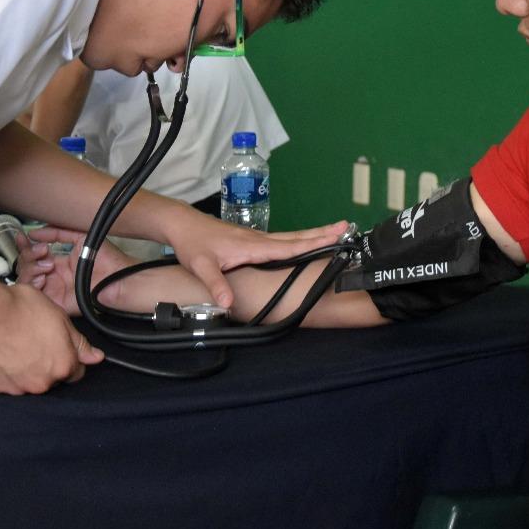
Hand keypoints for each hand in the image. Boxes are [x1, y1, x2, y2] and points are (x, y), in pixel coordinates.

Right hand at [0, 282, 104, 393]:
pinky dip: (3, 373)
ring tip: (13, 346)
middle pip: (50, 379)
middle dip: (46, 364)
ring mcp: (16, 389)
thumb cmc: (21, 309)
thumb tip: (96, 357)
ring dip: (24, 370)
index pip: (75, 372)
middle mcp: (42, 384)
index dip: (68, 358)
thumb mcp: (59, 317)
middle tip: (32, 341)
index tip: (57, 347)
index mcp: (62, 366)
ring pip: (27, 383)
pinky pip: (4, 384)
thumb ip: (79, 342)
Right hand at [16, 226, 136, 315]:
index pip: (33, 255)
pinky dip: (33, 284)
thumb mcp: (80, 237)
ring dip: (31, 268)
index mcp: (57, 263)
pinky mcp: (54, 302)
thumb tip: (35, 232)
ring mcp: (52, 289)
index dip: (25, 246)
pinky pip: (34, 295)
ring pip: (25, 279)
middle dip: (29, 255)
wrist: (116, 277)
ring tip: (48, 265)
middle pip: (25, 266)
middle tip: (43, 251)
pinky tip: (44, 277)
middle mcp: (52, 276)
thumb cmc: (105, 259)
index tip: (22, 237)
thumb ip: (58, 232)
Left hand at [164, 211, 349, 308]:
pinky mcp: (252, 239)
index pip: (288, 246)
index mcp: (252, 245)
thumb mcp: (201, 265)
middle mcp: (259, 239)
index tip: (335, 237)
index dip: (312, 243)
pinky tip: (304, 242)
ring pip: (291, 236)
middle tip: (346, 227)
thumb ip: (216, 284)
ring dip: (313, 234)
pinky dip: (299, 239)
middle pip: (296, 237)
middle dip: (322, 233)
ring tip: (335, 231)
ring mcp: (256, 238)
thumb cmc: (192, 244)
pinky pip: (282, 239)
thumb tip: (228, 304)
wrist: (182, 224)